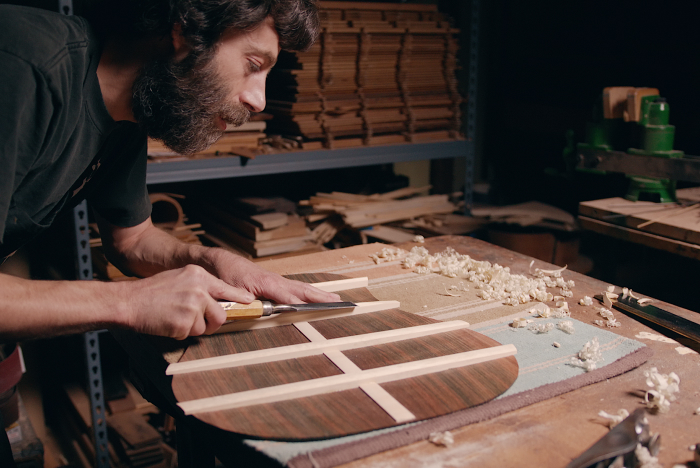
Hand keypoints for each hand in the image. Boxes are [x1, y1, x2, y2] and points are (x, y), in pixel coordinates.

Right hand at [121, 265, 254, 338]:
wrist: (129, 302)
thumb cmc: (152, 291)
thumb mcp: (180, 278)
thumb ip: (200, 286)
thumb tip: (219, 298)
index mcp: (198, 275)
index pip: (226, 288)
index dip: (240, 298)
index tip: (249, 302)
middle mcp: (198, 289)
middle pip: (221, 314)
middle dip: (212, 323)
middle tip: (199, 323)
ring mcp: (192, 306)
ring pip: (205, 327)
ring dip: (193, 328)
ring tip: (175, 317)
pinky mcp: (184, 322)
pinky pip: (190, 334)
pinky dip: (180, 333)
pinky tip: (168, 322)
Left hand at [206, 250, 341, 303]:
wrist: (220, 262)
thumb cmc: (227, 275)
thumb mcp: (234, 291)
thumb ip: (247, 303)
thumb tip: (259, 312)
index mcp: (268, 283)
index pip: (290, 296)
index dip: (304, 303)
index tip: (318, 308)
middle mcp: (276, 281)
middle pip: (302, 290)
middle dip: (320, 296)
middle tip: (338, 301)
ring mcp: (276, 281)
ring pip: (301, 288)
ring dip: (318, 294)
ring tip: (334, 299)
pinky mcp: (273, 283)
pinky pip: (294, 288)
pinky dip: (307, 292)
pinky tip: (313, 297)